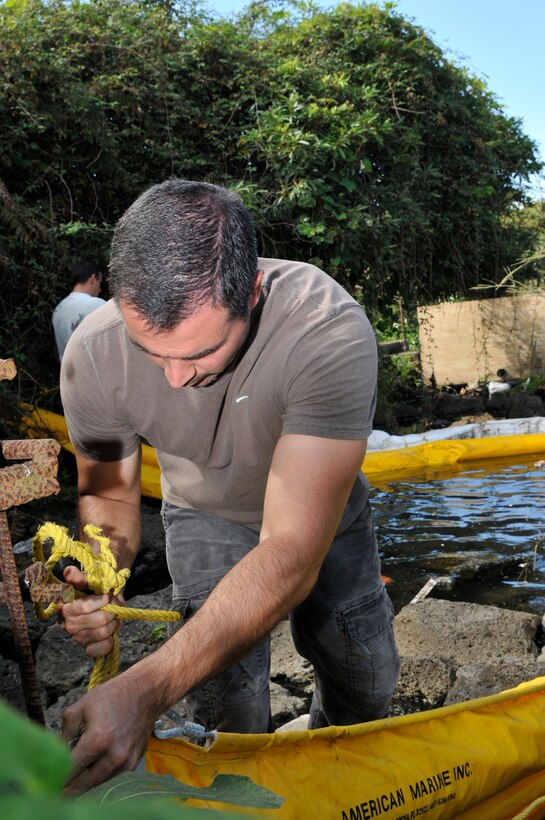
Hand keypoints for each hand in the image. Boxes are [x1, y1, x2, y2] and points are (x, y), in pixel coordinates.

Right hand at [59, 565, 123, 657]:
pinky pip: (100, 650)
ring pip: (103, 633)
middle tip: (113, 606)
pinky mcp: (86, 648)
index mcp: (65, 606)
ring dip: (114, 624)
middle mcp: (67, 623)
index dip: (101, 600)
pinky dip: (109, 641)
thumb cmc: (97, 589)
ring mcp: (76, 637)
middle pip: (100, 620)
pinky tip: (109, 633)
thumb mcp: (91, 581)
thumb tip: (69, 571)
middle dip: (112, 611)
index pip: (84, 606)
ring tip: (112, 617)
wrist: (106, 601)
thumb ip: (80, 578)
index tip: (107, 595)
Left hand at [61, 673, 155, 793]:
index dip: (56, 777)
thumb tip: (56, 755)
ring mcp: (125, 763)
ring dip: (84, 781)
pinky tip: (95, 762)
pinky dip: (100, 774)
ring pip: (96, 784)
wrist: (146, 691)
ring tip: (78, 767)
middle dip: (68, 786)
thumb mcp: (79, 708)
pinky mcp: (133, 764)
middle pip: (82, 786)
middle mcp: (113, 757)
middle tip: (59, 782)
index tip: (49, 778)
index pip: (69, 771)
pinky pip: (110, 778)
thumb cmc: (113, 696)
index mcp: (97, 741)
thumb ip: (63, 735)